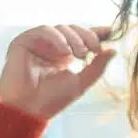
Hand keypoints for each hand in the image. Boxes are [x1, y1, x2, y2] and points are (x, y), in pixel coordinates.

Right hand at [0, 24, 116, 118]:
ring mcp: (38, 43)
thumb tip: (113, 50)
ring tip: (80, 54)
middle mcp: (51, 47)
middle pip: (73, 30)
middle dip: (87, 36)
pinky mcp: (24, 41)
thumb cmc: (51, 100)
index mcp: (64, 55)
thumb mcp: (80, 83)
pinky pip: (44, 30)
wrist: (27, 110)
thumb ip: (97, 67)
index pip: (81, 38)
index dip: (96, 32)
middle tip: (95, 49)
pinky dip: (57, 38)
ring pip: (61, 28)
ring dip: (74, 38)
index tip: (111, 31)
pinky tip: (65, 51)